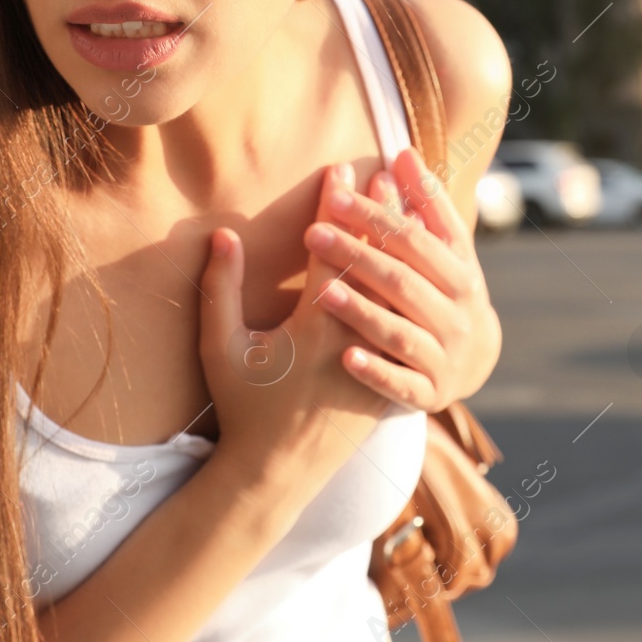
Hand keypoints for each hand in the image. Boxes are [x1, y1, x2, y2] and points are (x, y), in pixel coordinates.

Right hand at [198, 163, 390, 497]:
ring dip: (406, 246)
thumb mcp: (219, 348)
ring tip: (413, 207)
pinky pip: (411, 321)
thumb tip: (222, 235)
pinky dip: (417, 287)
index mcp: (313, 327)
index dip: (335, 207)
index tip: (339, 169)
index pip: (330, 251)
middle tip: (387, 171)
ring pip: (402, 291)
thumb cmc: (243, 407)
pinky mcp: (392, 377)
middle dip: (380, 214)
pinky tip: (422, 263)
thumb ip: (219, 288)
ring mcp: (378, 360)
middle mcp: (354, 339)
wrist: (277, 473)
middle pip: (376, 263)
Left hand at [302, 146, 502, 411]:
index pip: (415, 240)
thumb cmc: (448, 288)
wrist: (475, 360)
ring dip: (363, 312)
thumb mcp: (448, 248)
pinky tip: (347, 358)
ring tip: (322, 292)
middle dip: (358, 256)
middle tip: (312, 234)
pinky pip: (402, 385)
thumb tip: (402, 152)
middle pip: (404, 282)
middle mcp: (457, 315)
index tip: (335, 194)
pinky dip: (377, 371)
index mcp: (460, 274)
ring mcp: (444, 356)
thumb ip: (427, 202)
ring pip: (401, 332)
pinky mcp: (430, 393)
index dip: (377, 216)